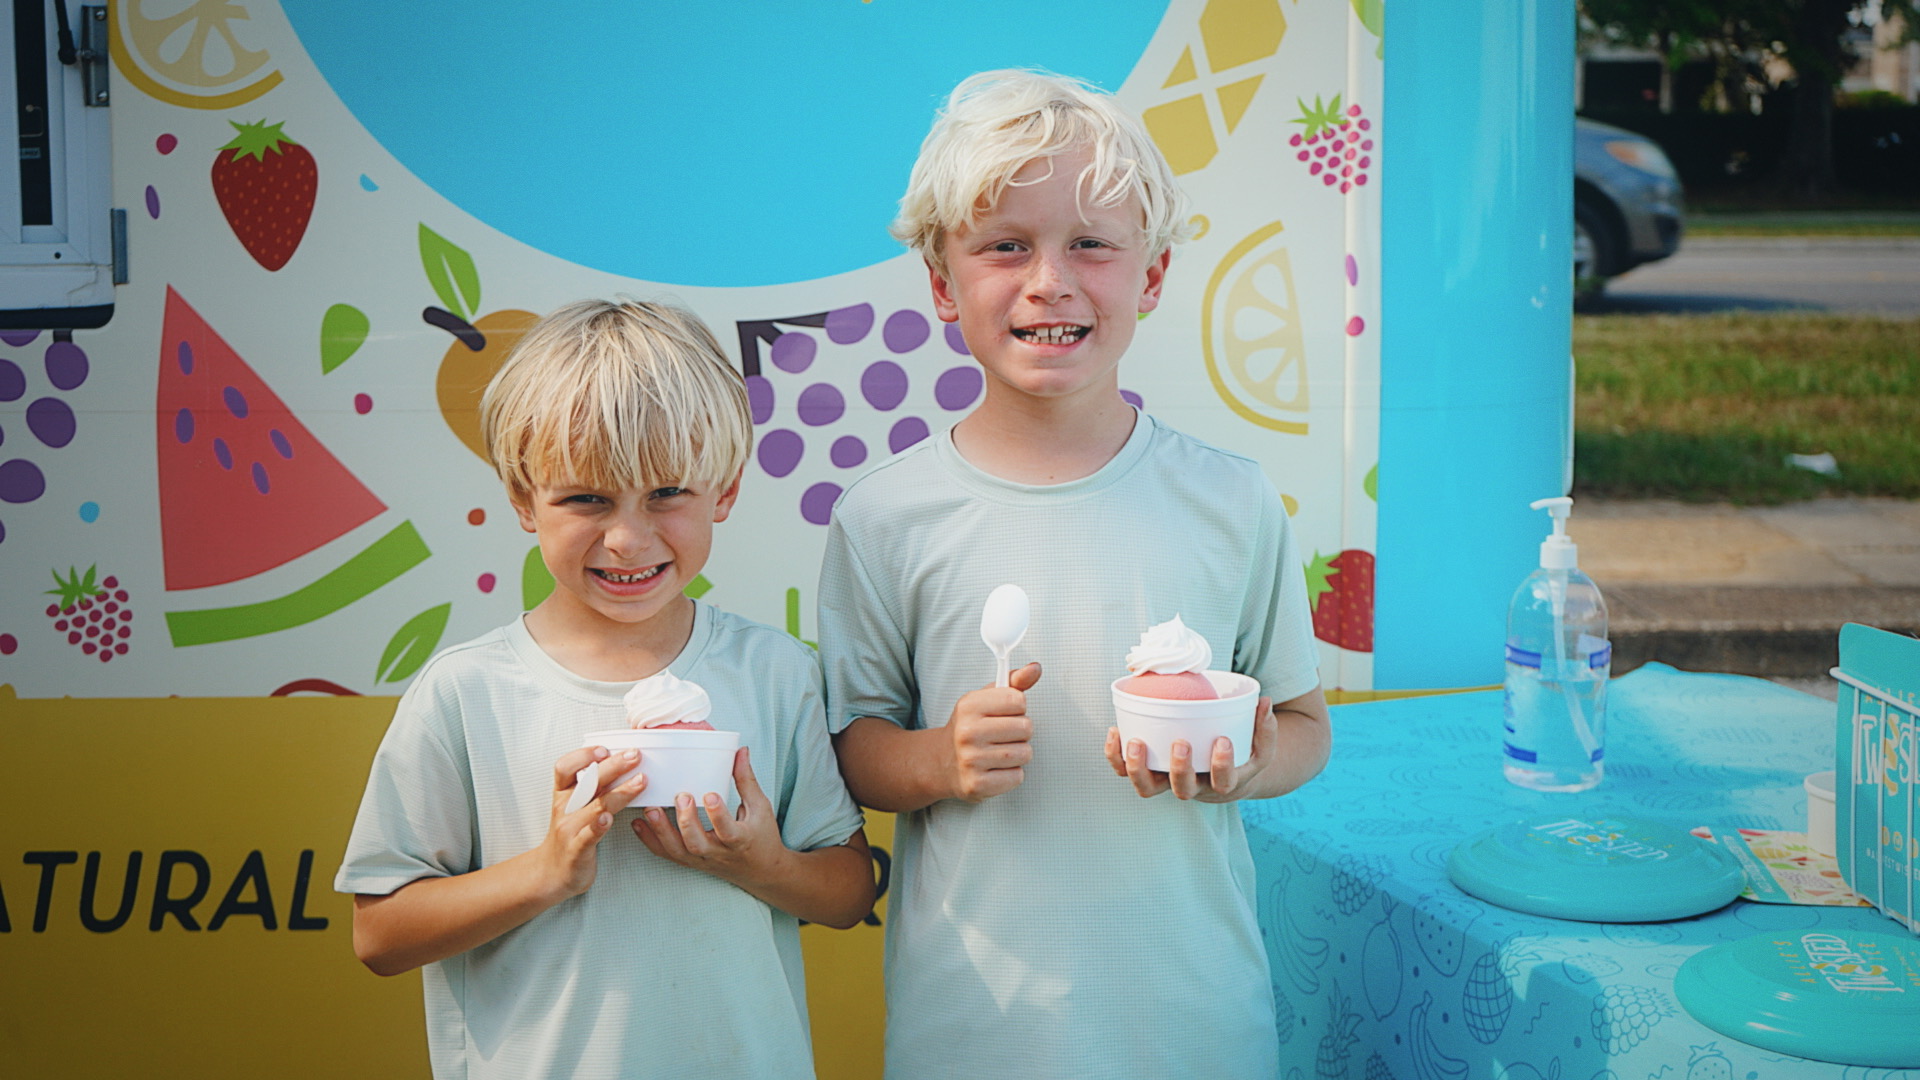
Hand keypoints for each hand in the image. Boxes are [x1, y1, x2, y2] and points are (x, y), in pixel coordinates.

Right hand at [540, 745, 646, 897]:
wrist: (553, 873)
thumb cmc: (571, 834)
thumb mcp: (576, 806)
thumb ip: (594, 787)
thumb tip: (623, 762)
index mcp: (563, 794)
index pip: (564, 767)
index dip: (583, 755)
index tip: (604, 749)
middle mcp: (565, 809)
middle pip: (587, 782)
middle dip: (613, 765)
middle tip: (635, 755)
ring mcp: (569, 829)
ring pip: (595, 806)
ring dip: (620, 791)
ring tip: (641, 781)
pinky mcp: (577, 849)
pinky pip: (588, 835)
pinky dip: (598, 825)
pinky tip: (609, 818)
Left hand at [632, 746, 786, 885]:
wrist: (760, 872)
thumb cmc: (762, 836)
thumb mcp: (760, 808)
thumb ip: (746, 780)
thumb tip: (740, 751)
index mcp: (740, 840)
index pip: (728, 831)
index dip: (718, 815)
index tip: (710, 794)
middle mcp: (719, 853)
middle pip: (697, 844)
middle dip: (686, 822)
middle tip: (681, 797)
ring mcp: (702, 860)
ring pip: (678, 852)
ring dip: (661, 831)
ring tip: (650, 809)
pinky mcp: (691, 862)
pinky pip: (668, 854)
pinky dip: (650, 840)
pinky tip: (638, 823)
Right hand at [943, 661, 1040, 801]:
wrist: (942, 762)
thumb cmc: (971, 726)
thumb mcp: (986, 698)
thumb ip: (1014, 682)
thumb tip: (1036, 667)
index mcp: (969, 705)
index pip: (1018, 700)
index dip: (1017, 707)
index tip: (1004, 713)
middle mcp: (967, 732)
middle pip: (1025, 727)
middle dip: (1020, 732)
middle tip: (1002, 735)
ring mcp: (971, 760)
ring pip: (1025, 753)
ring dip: (1018, 754)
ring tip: (999, 752)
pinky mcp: (977, 784)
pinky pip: (1017, 776)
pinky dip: (1011, 774)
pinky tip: (995, 769)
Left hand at [1105, 695, 1276, 801]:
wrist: (1223, 779)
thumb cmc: (1242, 757)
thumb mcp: (1260, 747)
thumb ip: (1265, 726)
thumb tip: (1264, 701)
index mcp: (1221, 784)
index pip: (1223, 783)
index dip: (1222, 766)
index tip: (1223, 741)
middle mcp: (1192, 788)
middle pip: (1182, 790)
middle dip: (1179, 768)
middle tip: (1180, 742)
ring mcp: (1167, 782)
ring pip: (1148, 788)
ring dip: (1139, 768)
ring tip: (1136, 742)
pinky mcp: (1148, 773)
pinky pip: (1126, 772)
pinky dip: (1116, 757)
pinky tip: (1116, 732)